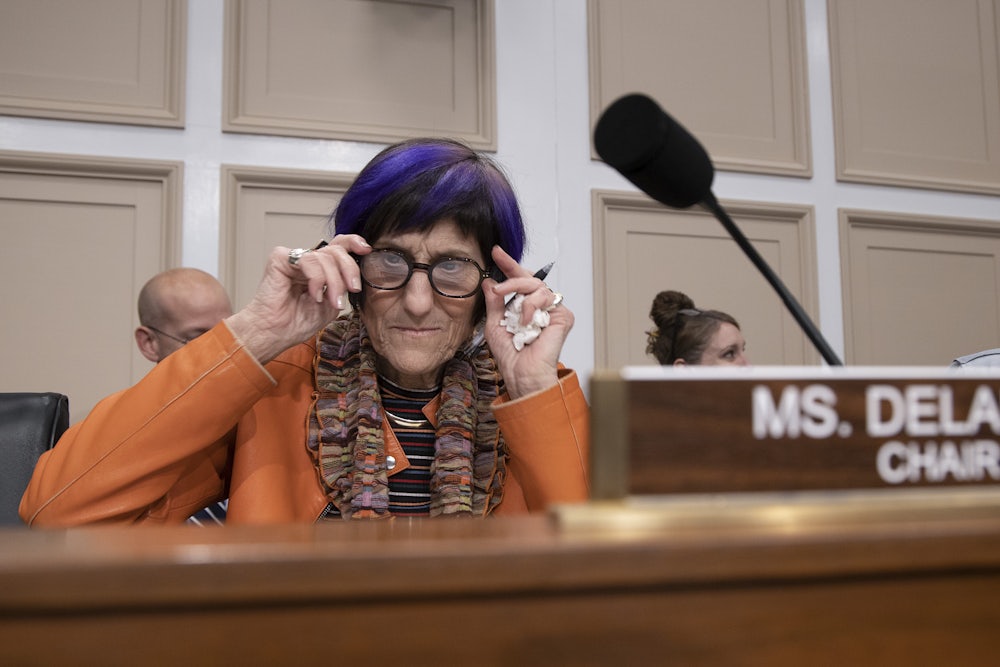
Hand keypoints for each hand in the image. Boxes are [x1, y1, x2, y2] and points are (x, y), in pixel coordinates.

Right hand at [226, 235, 371, 362]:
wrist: (275, 333)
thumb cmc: (297, 322)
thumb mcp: (331, 304)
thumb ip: (343, 286)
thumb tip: (355, 274)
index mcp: (320, 269)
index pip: (339, 247)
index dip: (354, 243)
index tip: (367, 250)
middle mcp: (308, 261)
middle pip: (337, 250)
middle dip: (349, 270)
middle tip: (353, 288)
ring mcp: (294, 258)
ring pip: (326, 257)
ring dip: (333, 281)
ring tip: (329, 301)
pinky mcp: (280, 258)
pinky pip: (309, 259)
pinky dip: (316, 278)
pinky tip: (313, 294)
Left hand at [482, 246, 572, 398]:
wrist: (522, 375)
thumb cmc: (512, 356)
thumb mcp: (495, 324)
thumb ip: (494, 302)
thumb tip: (488, 281)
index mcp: (524, 307)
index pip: (518, 281)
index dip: (508, 265)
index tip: (496, 252)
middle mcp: (540, 307)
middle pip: (529, 278)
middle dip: (511, 277)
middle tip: (499, 288)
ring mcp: (552, 311)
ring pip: (537, 285)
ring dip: (520, 296)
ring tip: (514, 316)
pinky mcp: (563, 316)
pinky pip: (545, 298)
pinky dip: (531, 309)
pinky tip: (527, 323)